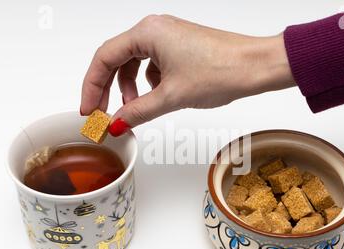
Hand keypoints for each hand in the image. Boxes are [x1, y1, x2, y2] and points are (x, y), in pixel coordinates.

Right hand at [80, 15, 294, 135]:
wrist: (255, 66)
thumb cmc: (221, 71)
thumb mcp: (171, 96)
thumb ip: (138, 111)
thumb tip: (115, 123)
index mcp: (147, 33)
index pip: (104, 58)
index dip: (91, 86)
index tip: (88, 110)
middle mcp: (155, 29)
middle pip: (117, 59)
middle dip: (109, 88)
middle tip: (103, 113)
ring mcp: (169, 36)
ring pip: (136, 63)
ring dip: (130, 88)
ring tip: (135, 109)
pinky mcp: (180, 47)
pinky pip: (154, 64)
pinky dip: (149, 83)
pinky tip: (157, 97)